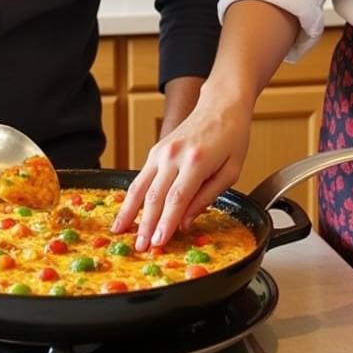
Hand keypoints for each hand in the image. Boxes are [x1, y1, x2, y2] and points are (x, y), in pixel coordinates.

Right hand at [111, 96, 253, 250]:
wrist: (221, 104)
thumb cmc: (232, 137)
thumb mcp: (231, 171)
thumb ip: (207, 197)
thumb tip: (185, 222)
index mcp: (197, 160)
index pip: (177, 198)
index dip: (166, 224)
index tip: (158, 243)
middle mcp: (174, 154)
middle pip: (155, 196)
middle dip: (145, 225)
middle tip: (139, 248)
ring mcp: (161, 151)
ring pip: (140, 186)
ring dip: (129, 212)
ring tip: (120, 232)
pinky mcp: (155, 150)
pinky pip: (140, 177)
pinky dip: (131, 196)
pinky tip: (126, 211)